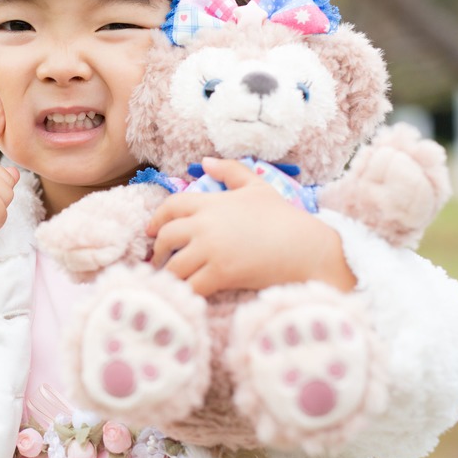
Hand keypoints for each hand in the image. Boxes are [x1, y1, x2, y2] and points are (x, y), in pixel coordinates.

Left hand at [146, 158, 356, 296]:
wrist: (306, 247)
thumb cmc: (284, 218)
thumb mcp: (257, 186)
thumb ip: (230, 171)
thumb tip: (205, 161)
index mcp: (212, 203)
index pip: (171, 206)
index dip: (156, 219)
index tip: (151, 231)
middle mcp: (206, 225)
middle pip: (166, 237)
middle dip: (158, 251)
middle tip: (158, 261)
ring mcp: (211, 250)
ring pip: (173, 266)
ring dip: (168, 275)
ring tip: (169, 281)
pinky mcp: (220, 274)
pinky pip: (190, 286)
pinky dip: (184, 292)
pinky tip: (185, 295)